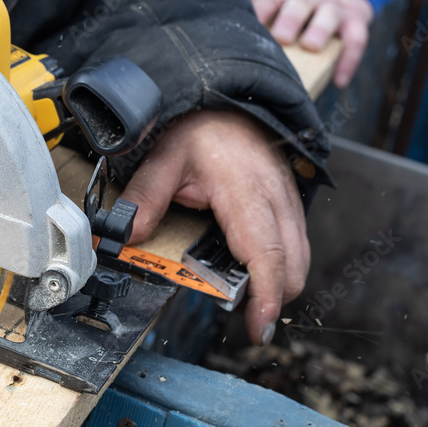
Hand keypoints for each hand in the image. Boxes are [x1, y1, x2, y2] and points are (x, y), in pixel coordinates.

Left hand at [120, 111, 308, 345]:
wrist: (228, 101)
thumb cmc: (200, 128)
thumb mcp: (164, 156)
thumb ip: (146, 196)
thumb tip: (127, 234)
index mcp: (246, 191)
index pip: (266, 253)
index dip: (266, 295)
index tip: (259, 325)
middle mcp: (277, 199)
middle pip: (293, 266)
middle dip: (274, 298)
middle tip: (245, 315)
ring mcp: (289, 201)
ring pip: (300, 258)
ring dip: (279, 282)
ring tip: (247, 295)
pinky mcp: (291, 204)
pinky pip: (296, 243)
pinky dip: (281, 264)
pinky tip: (254, 268)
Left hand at [237, 0, 372, 87]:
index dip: (262, 10)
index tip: (251, 26)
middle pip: (302, 1)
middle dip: (293, 16)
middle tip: (282, 36)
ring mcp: (336, 4)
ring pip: (332, 15)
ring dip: (322, 30)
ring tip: (310, 47)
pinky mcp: (358, 17)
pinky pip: (358, 39)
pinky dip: (350, 60)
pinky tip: (338, 82)